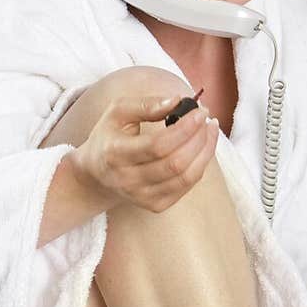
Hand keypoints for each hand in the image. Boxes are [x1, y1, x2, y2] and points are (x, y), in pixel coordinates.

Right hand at [72, 91, 219, 213]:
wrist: (96, 174)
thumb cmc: (109, 137)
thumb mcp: (117, 112)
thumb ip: (146, 104)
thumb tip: (178, 101)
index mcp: (115, 153)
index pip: (157, 145)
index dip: (184, 129)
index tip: (200, 111)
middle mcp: (128, 180)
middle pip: (175, 163)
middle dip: (199, 138)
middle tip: (207, 119)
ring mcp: (142, 196)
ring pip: (186, 177)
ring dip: (205, 151)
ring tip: (209, 131)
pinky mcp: (155, 205)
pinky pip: (186, 186)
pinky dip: (200, 165)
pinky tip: (201, 148)